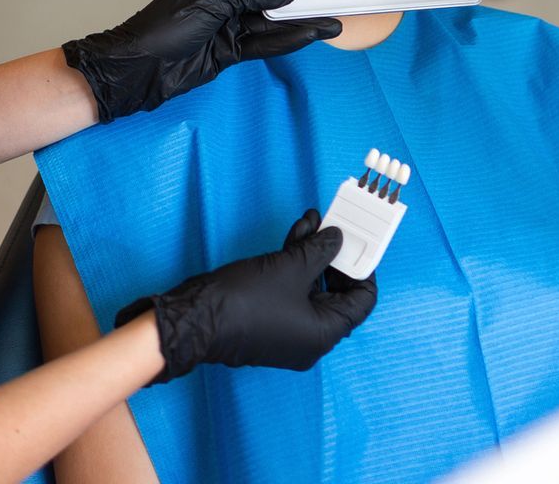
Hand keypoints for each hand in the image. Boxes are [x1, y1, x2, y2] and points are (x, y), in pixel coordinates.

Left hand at [62, 0, 341, 121]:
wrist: (137, 70)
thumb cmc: (164, 27)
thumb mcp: (210, 2)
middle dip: (301, 0)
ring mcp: (228, 27)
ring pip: (271, 24)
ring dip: (300, 25)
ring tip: (332, 24)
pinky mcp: (229, 53)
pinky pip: (263, 45)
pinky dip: (285, 42)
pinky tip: (308, 37)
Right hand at [117, 210, 377, 381]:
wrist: (194, 318)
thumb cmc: (245, 300)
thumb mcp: (291, 267)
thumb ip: (320, 251)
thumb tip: (338, 239)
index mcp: (323, 333)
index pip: (361, 302)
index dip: (363, 269)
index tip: (360, 243)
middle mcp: (310, 338)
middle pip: (336, 293)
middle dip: (335, 255)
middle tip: (337, 227)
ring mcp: (288, 329)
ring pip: (311, 287)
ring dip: (312, 253)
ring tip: (315, 220)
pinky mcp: (268, 318)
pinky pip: (292, 290)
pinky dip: (294, 264)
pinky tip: (296, 233)